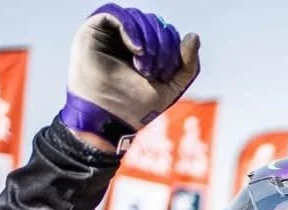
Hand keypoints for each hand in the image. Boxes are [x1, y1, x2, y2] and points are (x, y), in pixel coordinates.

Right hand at [59, 5, 199, 150]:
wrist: (109, 118)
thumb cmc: (136, 107)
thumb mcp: (172, 87)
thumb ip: (188, 65)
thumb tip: (193, 36)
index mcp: (145, 50)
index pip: (165, 32)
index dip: (172, 48)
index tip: (165, 73)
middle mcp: (126, 39)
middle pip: (153, 22)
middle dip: (161, 45)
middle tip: (154, 70)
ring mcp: (109, 33)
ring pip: (137, 17)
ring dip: (148, 40)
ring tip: (143, 66)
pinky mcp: (93, 29)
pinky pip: (116, 13)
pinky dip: (131, 28)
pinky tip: (136, 50)